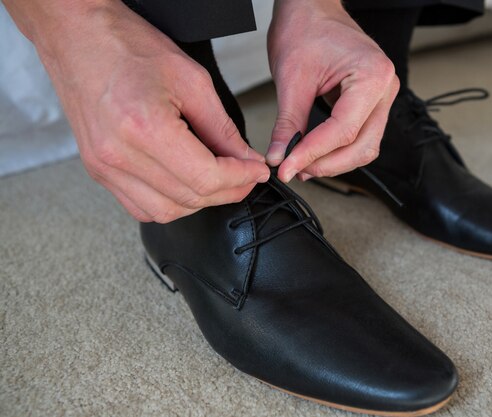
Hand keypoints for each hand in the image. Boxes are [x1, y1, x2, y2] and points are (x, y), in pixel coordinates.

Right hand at [3, 0, 268, 222]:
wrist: (77, 37)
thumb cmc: (127, 46)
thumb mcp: (191, 80)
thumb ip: (222, 128)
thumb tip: (246, 159)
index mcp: (144, 129)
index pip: (206, 177)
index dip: (240, 179)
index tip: (258, 171)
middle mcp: (118, 156)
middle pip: (189, 198)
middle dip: (228, 191)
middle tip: (246, 175)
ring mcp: (103, 167)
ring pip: (166, 211)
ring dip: (200, 201)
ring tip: (220, 179)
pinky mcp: (98, 170)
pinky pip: (141, 207)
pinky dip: (171, 203)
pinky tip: (186, 184)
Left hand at [266, 0, 398, 181]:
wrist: (311, 8)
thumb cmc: (305, 28)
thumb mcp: (291, 78)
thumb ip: (287, 123)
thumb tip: (279, 157)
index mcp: (372, 76)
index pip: (343, 130)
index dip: (313, 154)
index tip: (287, 167)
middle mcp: (385, 88)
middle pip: (361, 146)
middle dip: (326, 164)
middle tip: (294, 170)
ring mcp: (381, 97)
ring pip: (364, 147)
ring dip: (334, 162)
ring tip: (302, 164)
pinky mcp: (372, 102)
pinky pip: (361, 137)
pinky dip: (337, 150)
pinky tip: (314, 153)